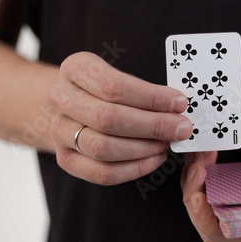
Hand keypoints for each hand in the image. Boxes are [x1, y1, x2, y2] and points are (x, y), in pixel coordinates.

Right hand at [48, 52, 191, 184]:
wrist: (70, 104)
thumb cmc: (102, 88)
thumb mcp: (117, 74)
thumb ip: (143, 90)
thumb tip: (178, 109)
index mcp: (75, 68)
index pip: (114, 86)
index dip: (151, 98)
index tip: (180, 104)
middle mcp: (60, 99)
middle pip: (108, 118)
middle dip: (153, 125)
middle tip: (181, 128)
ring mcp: (58, 131)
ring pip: (103, 148)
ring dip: (143, 148)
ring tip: (166, 143)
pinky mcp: (65, 159)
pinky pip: (101, 173)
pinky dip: (134, 169)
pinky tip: (154, 158)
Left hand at [181, 121, 240, 241]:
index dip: (214, 227)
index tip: (200, 197)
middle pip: (218, 235)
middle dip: (197, 208)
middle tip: (195, 171)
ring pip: (210, 220)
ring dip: (195, 193)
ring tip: (196, 161)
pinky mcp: (240, 200)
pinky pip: (212, 201)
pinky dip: (200, 183)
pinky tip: (202, 160)